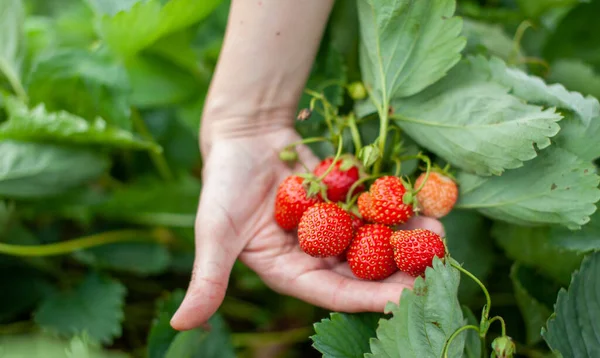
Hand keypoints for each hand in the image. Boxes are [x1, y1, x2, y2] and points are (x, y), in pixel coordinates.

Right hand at [170, 123, 444, 330]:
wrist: (244, 132)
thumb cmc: (224, 182)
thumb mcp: (213, 232)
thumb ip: (207, 278)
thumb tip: (181, 325)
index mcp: (289, 271)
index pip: (333, 293)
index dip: (367, 298)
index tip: (403, 299)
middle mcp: (315, 255)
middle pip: (362, 271)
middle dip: (399, 273)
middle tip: (436, 272)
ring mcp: (334, 227)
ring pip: (376, 241)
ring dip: (407, 241)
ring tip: (440, 236)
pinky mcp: (346, 200)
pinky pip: (375, 208)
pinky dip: (399, 208)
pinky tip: (427, 205)